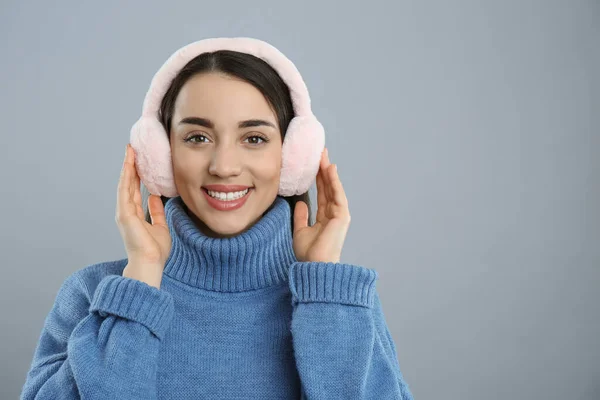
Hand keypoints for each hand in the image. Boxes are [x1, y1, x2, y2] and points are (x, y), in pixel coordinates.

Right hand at [116, 144, 171, 288]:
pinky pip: (125, 191)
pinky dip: (126, 177)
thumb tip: (155, 197)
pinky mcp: (124, 214)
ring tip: (130, 150)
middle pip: (128, 183)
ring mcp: (123, 212)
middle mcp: (126, 211)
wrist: (150, 264)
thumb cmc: (155, 250)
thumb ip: (156, 212)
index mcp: (134, 214)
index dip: (137, 174)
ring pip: (125, 184)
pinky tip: (129, 164)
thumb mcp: (160, 226)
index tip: (139, 159)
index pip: (135, 189)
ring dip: (127, 166)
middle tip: (133, 148)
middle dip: (130, 165)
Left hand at [292, 148, 350, 263]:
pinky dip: (334, 181)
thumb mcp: (300, 231)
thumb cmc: (309, 255)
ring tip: (323, 156)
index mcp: (325, 218)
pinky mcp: (342, 216)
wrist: (315, 267)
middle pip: (329, 187)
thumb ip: (301, 217)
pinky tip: (330, 169)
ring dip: (329, 172)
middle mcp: (334, 214)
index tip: (314, 164)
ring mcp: (339, 214)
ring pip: (333, 188)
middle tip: (320, 153)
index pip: (322, 193)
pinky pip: (337, 194)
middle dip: (324, 170)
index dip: (318, 179)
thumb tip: (300, 202)